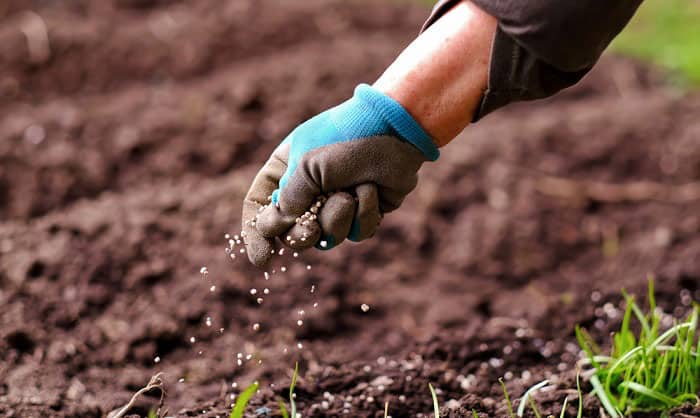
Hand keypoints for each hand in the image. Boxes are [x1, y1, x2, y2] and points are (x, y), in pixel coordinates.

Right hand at [241, 84, 438, 266]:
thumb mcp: (307, 165)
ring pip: (327, 237)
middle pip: (291, 232)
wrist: (396, 130)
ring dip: (337, 218)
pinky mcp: (364, 212)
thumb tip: (275, 228)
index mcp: (285, 170)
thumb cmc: (346, 138)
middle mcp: (308, 189)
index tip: (263, 259)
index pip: (259, 206)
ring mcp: (337, 202)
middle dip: (301, 235)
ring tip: (350, 193)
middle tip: (310, 230)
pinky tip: (371, 190)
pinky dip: (364, 214)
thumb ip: (288, 200)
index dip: (257, 234)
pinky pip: (357, 234)